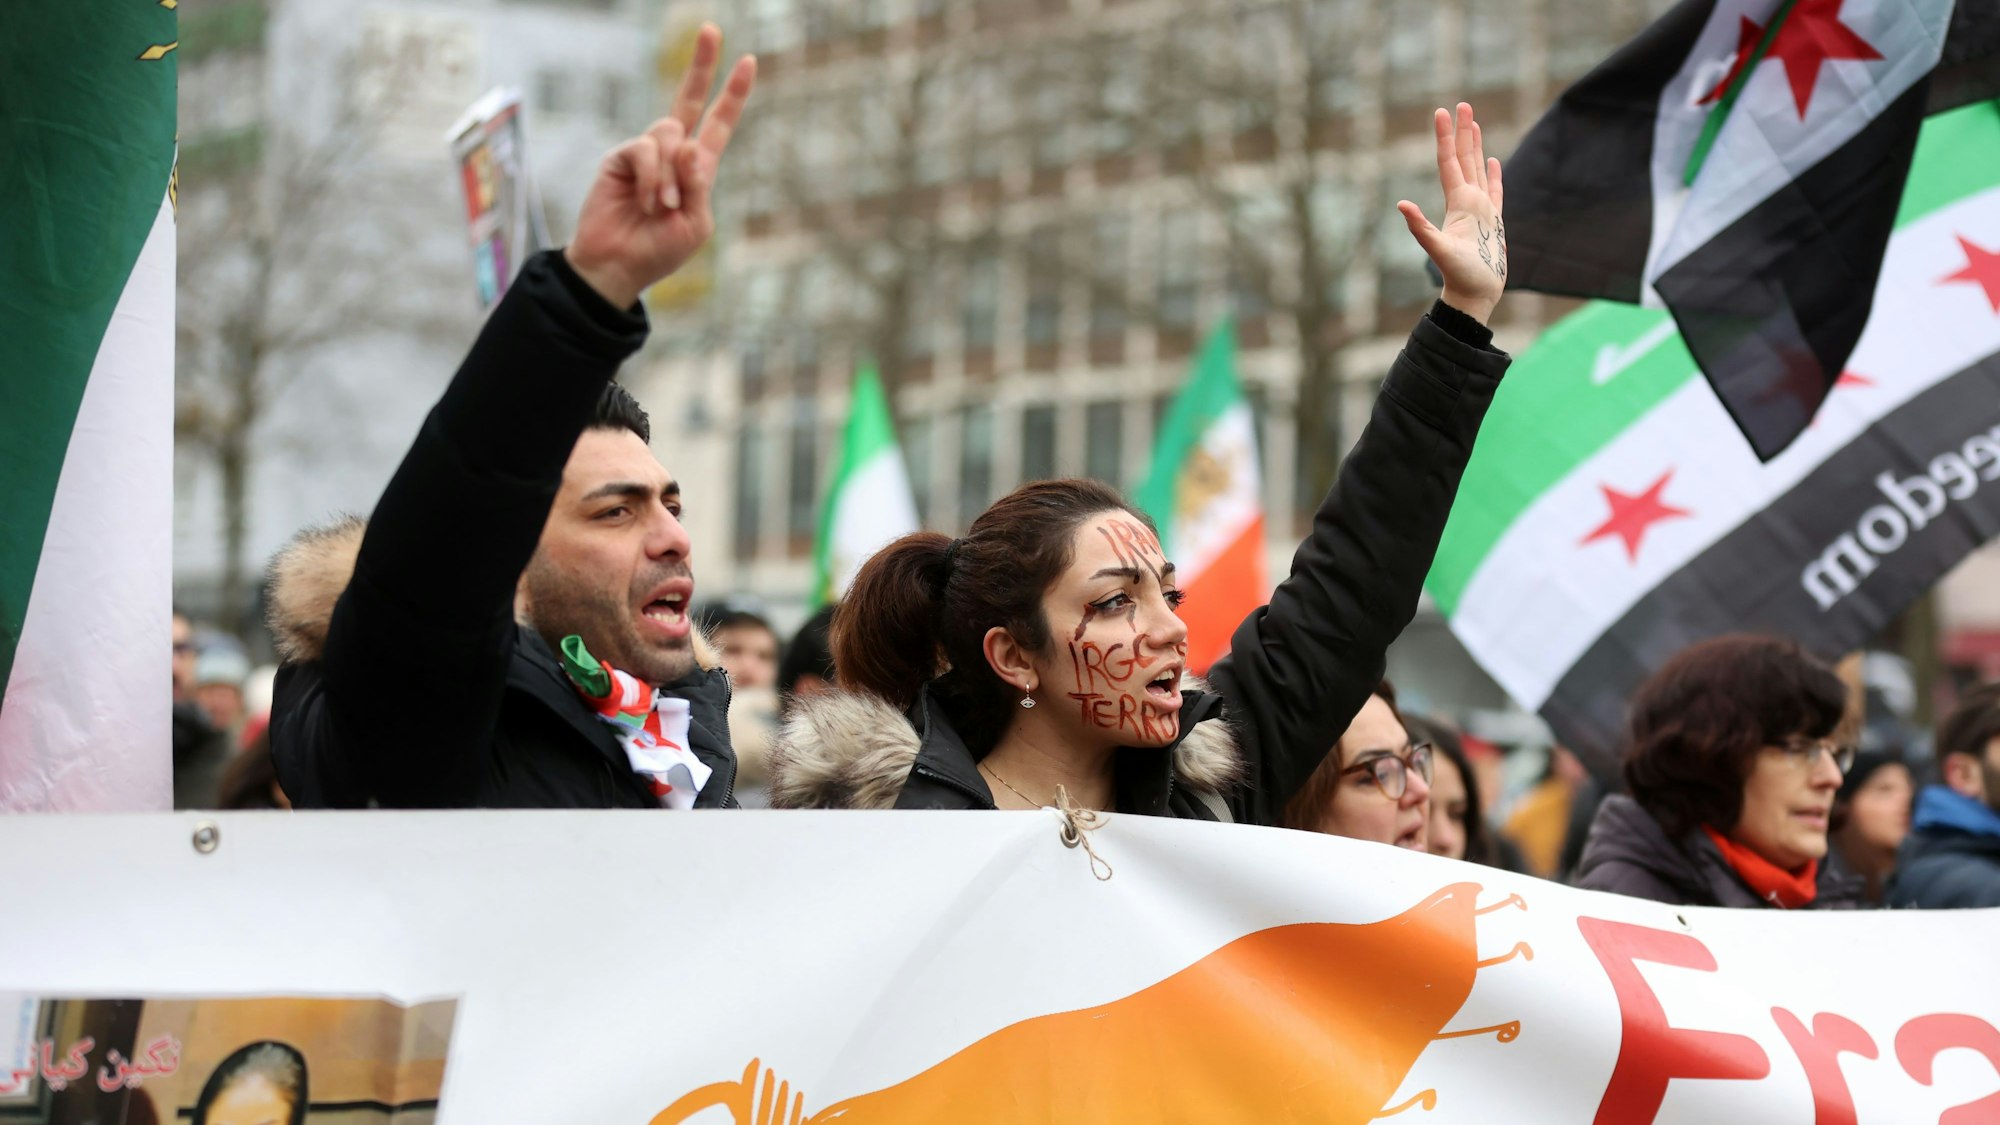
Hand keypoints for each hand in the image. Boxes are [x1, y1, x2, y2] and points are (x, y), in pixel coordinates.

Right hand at [564, 24, 755, 308]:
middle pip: (689, 99)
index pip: (718, 123)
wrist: (618, 266)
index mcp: (697, 168)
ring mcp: (645, 152)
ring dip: (671, 175)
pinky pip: (646, 149)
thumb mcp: (695, 224)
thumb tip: (688, 144)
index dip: (734, 94)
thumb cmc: (658, 250)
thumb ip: (698, 185)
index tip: (749, 62)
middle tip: (712, 29)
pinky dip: (653, 179)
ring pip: (669, 133)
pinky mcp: (621, 157)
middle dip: (702, 65)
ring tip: (662, 208)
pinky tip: (647, 203)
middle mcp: (672, 153)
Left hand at [1397, 103, 1505, 324]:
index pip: (1449, 162)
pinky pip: (1494, 190)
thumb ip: (1420, 228)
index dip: (1445, 137)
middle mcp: (1466, 202)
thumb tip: (1401, 205)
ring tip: (1474, 123)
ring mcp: (1479, 210)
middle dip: (1462, 132)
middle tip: (1461, 104)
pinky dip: (1493, 174)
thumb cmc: (1459, 275)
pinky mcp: (1492, 221)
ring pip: (1477, 169)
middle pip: (1463, 158)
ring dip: (1475, 146)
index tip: (1442, 111)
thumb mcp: (1438, 249)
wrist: (1474, 294)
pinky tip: (1492, 160)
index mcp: (1456, 203)